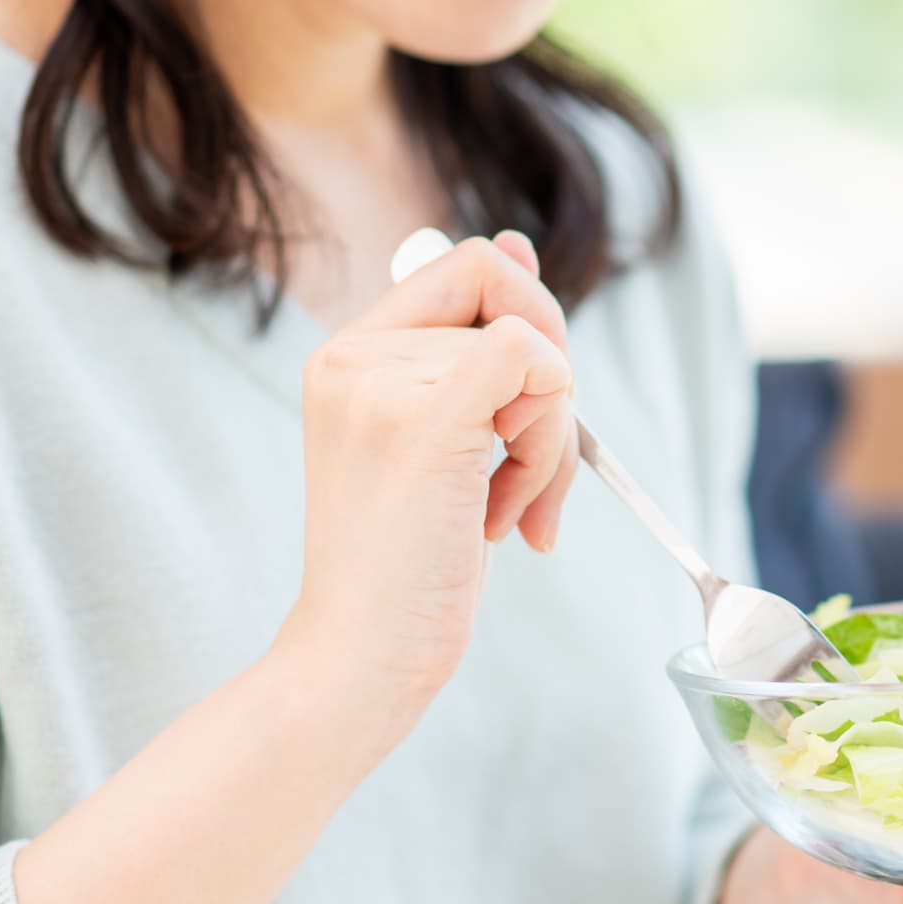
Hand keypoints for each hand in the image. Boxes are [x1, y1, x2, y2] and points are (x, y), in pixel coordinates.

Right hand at [278, 232, 579, 730]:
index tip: (530, 407)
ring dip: (550, 447)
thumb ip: (481, 346)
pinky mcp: (420, 423)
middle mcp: (352, 355)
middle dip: (552, 386)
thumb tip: (515, 245)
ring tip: (501, 515)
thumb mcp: (451, 440)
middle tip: (530, 469)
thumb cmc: (410, 563)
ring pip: (538, 352)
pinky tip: (511, 509)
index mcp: (350, 351)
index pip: (470, 267)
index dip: (530, 325)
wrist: (359, 658)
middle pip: (514, 301)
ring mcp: (380, 385)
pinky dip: (550, 437)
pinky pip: (530, 359)